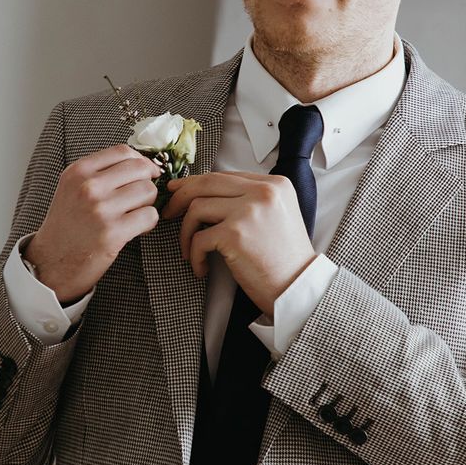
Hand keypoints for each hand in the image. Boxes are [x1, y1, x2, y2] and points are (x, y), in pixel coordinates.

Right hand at [26, 144, 162, 302]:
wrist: (51, 262)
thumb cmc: (67, 226)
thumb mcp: (72, 188)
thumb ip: (100, 173)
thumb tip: (140, 163)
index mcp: (78, 171)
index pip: (123, 152)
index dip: (142, 161)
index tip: (146, 172)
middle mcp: (88, 186)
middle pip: (140, 169)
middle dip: (147, 182)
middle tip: (140, 198)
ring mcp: (100, 209)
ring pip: (148, 191)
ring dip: (148, 204)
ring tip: (135, 215)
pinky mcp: (113, 232)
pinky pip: (150, 216)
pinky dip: (148, 223)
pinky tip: (136, 229)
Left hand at [160, 171, 316, 317]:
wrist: (297, 288)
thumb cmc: (284, 259)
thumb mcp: (276, 216)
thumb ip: (249, 200)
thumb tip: (206, 193)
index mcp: (274, 184)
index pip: (223, 175)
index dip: (195, 183)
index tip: (178, 192)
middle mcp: (263, 191)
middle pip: (206, 183)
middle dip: (180, 197)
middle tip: (168, 212)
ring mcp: (248, 210)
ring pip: (196, 208)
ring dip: (186, 232)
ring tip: (190, 251)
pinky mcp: (235, 233)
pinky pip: (198, 238)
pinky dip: (194, 256)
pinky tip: (201, 268)